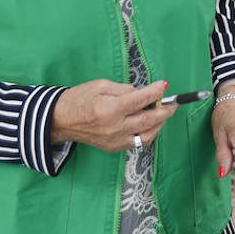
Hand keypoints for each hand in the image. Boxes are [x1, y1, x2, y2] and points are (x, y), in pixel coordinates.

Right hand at [51, 79, 174, 151]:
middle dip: (165, 110)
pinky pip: (138, 142)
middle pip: (149, 120)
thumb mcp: (101, 85)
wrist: (61, 120)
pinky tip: (150, 123)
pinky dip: (148, 132)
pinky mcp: (114, 148)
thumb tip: (143, 93)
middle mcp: (115, 127)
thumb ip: (125, 89)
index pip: (140, 100)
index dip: (155, 92)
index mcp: (110, 109)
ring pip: (148, 135)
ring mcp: (115, 141)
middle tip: (173, 103)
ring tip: (163, 113)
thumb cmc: (79, 98)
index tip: (164, 85)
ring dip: (160, 124)